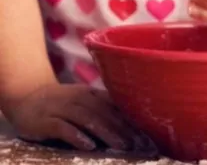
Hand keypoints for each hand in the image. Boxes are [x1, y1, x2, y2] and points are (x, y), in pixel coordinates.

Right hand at [4, 84, 147, 150]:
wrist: (27, 96)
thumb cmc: (63, 103)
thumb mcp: (85, 102)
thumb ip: (104, 111)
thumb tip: (132, 128)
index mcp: (92, 94)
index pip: (115, 106)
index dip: (131, 121)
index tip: (145, 135)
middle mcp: (79, 98)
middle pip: (105, 113)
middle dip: (123, 129)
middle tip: (138, 144)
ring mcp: (62, 108)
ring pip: (88, 119)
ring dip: (107, 132)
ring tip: (121, 145)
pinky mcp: (46, 120)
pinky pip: (63, 128)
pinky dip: (77, 136)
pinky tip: (89, 145)